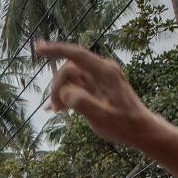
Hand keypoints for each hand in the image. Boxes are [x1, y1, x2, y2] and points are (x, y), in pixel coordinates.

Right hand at [34, 41, 160, 150]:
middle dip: (58, 87)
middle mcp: (102, 70)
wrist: (140, 130)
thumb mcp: (101, 116)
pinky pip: (77, 86)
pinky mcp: (98, 87)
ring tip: (56, 111)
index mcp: (105, 72)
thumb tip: (64, 92)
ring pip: (71, 79)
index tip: (38, 48)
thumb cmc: (123, 124)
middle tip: (55, 109)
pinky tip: (57, 109)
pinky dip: (67, 96)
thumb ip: (81, 102)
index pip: (76, 55)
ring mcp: (100, 78)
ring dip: (61, 93)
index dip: (56, 50)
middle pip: (69, 70)